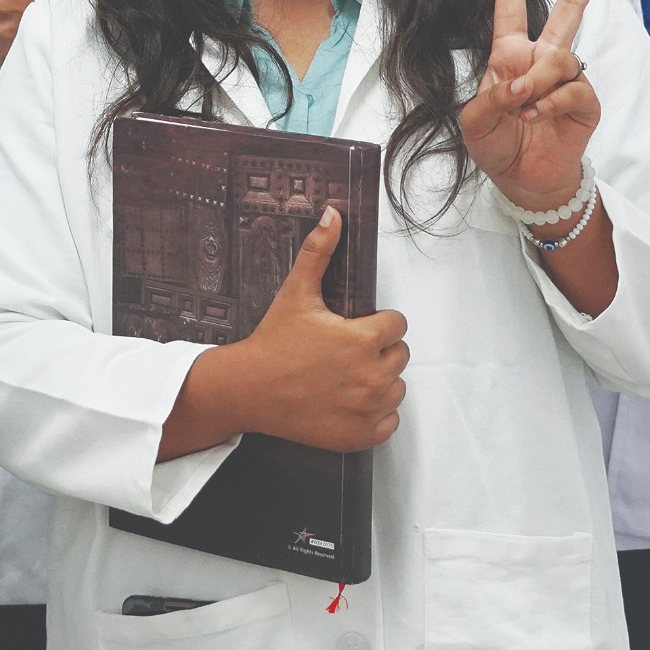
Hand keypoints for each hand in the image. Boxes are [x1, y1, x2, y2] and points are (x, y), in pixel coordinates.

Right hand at [164, 207, 408, 456]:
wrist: (249, 389)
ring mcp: (367, 410)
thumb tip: (333, 213)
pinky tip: (347, 402)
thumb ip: (319, 251)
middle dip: (378, 351)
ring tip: (344, 376)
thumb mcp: (296, 292)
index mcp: (362, 340)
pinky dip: (374, 414)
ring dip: (379, 382)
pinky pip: (389, 422)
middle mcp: (371, 377)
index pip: (398, 325)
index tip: (353, 328)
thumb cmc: (273, 341)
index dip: (377, 323)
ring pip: (396, 388)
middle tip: (344, 352)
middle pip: (400, 356)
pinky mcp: (360, 436)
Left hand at [461, 0, 613, 215]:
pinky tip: (539, 116)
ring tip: (524, 107)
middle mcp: (541, 58)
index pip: (510, 4)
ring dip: (540, 80)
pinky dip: (553, 101)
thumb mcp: (475, 121)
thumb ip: (492, 97)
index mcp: (509, 54)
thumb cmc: (497, 145)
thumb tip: (521, 82)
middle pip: (569, 7)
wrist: (523, 180)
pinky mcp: (585, 100)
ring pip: (562, 57)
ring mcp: (566, 78)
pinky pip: (574, 87)